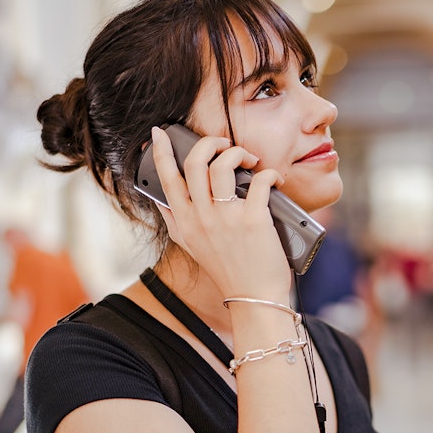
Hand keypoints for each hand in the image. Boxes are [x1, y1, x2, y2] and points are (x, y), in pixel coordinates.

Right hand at [150, 126, 291, 301]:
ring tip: (250, 160)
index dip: (160, 152)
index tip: (159, 133)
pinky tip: (274, 179)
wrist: (253, 298)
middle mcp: (202, 217)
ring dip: (238, 153)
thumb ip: (175, 222)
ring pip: (223, 164)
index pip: (166, 178)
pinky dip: (269, 174)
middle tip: (225, 145)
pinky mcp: (254, 220)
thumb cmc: (227, 270)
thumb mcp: (191, 247)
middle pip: (195, 162)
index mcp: (185, 222)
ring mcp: (227, 218)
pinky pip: (259, 181)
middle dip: (210, 142)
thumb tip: (161, 199)